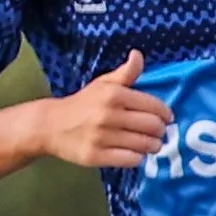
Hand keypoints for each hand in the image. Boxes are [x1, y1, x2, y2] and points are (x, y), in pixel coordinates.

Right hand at [38, 50, 170, 168]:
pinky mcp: (96, 156)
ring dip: (152, 146)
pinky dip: (137, 157)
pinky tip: (132, 152)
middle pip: (154, 127)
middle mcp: (107, 115)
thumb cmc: (83, 103)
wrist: (49, 125)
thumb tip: (138, 55)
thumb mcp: (103, 84)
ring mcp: (101, 137)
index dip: (165, 114)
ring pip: (146, 145)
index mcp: (113, 95)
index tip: (166, 118)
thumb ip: (125, 73)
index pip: (155, 107)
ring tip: (147, 143)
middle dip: (160, 131)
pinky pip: (132, 160)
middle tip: (156, 132)